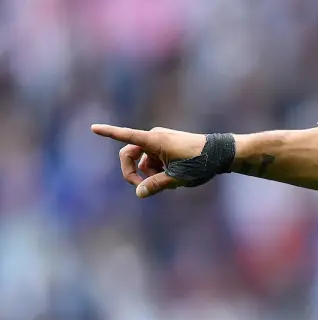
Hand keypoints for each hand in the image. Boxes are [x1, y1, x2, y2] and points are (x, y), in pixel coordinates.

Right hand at [91, 124, 205, 197]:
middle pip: (130, 154)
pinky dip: (158, 169)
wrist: (223, 153)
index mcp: (155, 141)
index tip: (93, 127)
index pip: (126, 136)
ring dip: (149, 173)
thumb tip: (139, 192)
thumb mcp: (177, 178)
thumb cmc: (200, 163)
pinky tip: (175, 177)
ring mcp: (162, 140)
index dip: (109, 133)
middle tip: (140, 188)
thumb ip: (155, 185)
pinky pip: (154, 159)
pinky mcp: (168, 145)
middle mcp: (155, 137)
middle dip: (131, 172)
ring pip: (143, 160)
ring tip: (170, 182)